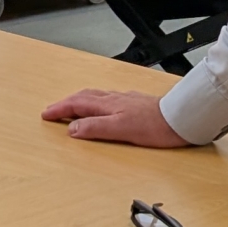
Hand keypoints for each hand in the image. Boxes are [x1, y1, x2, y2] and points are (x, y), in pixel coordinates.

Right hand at [42, 88, 190, 147]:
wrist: (181, 119)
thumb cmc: (156, 126)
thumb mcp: (121, 130)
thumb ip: (96, 128)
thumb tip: (73, 128)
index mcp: (108, 106)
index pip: (77, 105)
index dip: (59, 109)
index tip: (46, 114)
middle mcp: (114, 99)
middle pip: (83, 97)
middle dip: (65, 103)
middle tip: (52, 110)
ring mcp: (125, 100)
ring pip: (95, 97)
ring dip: (79, 101)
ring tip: (71, 107)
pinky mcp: (135, 104)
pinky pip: (107, 99)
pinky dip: (95, 102)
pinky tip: (102, 107)